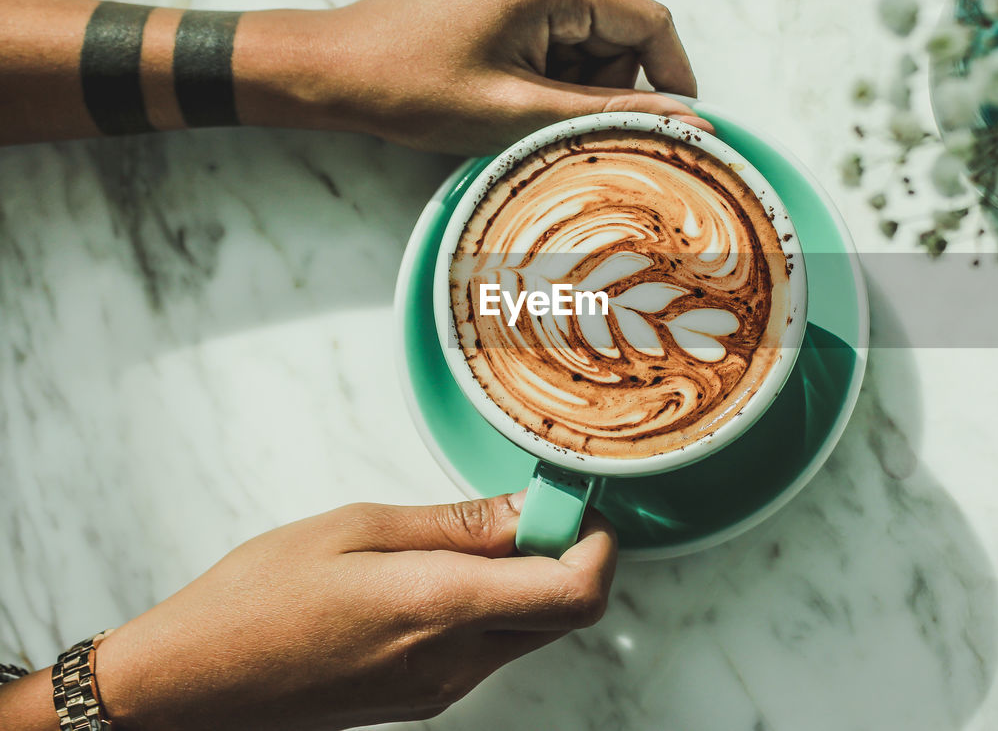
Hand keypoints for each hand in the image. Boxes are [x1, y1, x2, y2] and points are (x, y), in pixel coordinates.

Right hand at [91, 494, 616, 730]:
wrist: (192, 687)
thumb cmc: (256, 599)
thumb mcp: (357, 527)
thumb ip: (456, 523)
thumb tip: (530, 508)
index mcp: (440, 608)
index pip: (575, 593)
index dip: (597, 546)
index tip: (575, 506)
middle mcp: (455, 663)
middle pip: (563, 613)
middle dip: (566, 554)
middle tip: (529, 507)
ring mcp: (442, 690)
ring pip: (529, 630)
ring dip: (529, 579)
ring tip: (472, 536)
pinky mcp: (424, 700)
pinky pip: (490, 649)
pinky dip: (493, 605)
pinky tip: (443, 573)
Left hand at [263, 0, 711, 153]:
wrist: (337, 66)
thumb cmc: (415, 89)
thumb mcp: (523, 111)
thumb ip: (611, 113)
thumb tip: (689, 122)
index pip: (651, 23)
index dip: (672, 79)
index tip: (674, 128)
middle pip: (621, 27)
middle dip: (604, 82)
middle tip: (552, 118)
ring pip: (591, 27)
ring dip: (573, 74)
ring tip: (516, 99)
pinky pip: (560, 16)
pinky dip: (550, 57)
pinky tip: (507, 78)